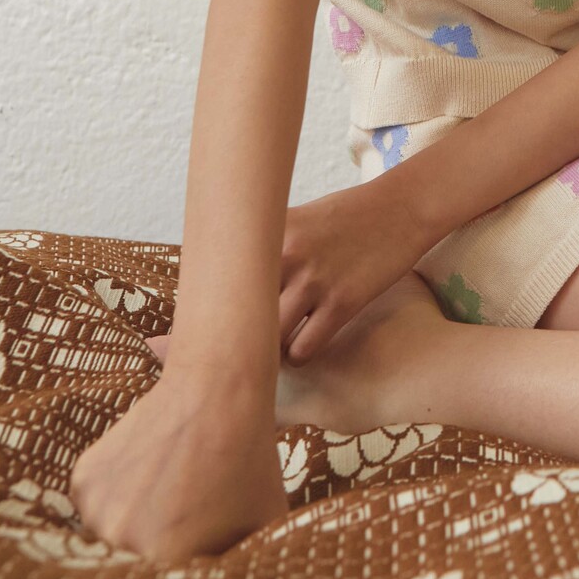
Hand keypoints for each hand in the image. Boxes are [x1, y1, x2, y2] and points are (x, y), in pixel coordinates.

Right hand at [69, 365, 287, 561]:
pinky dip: (118, 497)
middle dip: (159, 549)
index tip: (197, 544)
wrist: (216, 389)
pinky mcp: (83, 480)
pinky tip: (149, 471)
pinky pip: (98, 506)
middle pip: (138, 563)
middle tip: (183, 513)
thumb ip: (242, 568)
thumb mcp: (262, 526)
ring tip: (169, 489)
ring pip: (113, 538)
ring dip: (135, 525)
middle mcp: (121, 539)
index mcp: (165, 557)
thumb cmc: (248, 459)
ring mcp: (96, 508)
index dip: (185, 567)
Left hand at [150, 171, 434, 373]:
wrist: (402, 208)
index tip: (176, 341)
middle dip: (224, 346)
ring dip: (263, 357)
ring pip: (268, 340)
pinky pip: (305, 348)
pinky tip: (302, 354)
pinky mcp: (343, 302)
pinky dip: (299, 358)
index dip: (202, 315)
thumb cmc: (347, 216)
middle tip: (211, 371)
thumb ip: (264, 246)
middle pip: (237, 316)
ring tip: (259, 368)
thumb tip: (223, 277)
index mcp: (270, 232)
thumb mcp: (299, 219)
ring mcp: (314, 279)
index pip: (220, 280)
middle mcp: (286, 254)